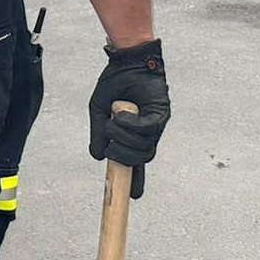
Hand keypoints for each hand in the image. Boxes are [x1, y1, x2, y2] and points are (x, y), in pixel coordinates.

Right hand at [88, 40, 170, 199]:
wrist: (125, 62)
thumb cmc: (114, 84)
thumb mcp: (98, 112)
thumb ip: (98, 134)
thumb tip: (98, 157)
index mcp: (133, 136)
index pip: (136, 163)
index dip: (135, 180)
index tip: (132, 196)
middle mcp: (147, 134)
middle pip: (139, 159)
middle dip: (122, 156)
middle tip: (110, 145)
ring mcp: (156, 125)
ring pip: (144, 146)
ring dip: (124, 138)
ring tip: (112, 122)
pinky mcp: (161, 113)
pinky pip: (148, 129)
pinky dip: (132, 125)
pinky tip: (121, 114)